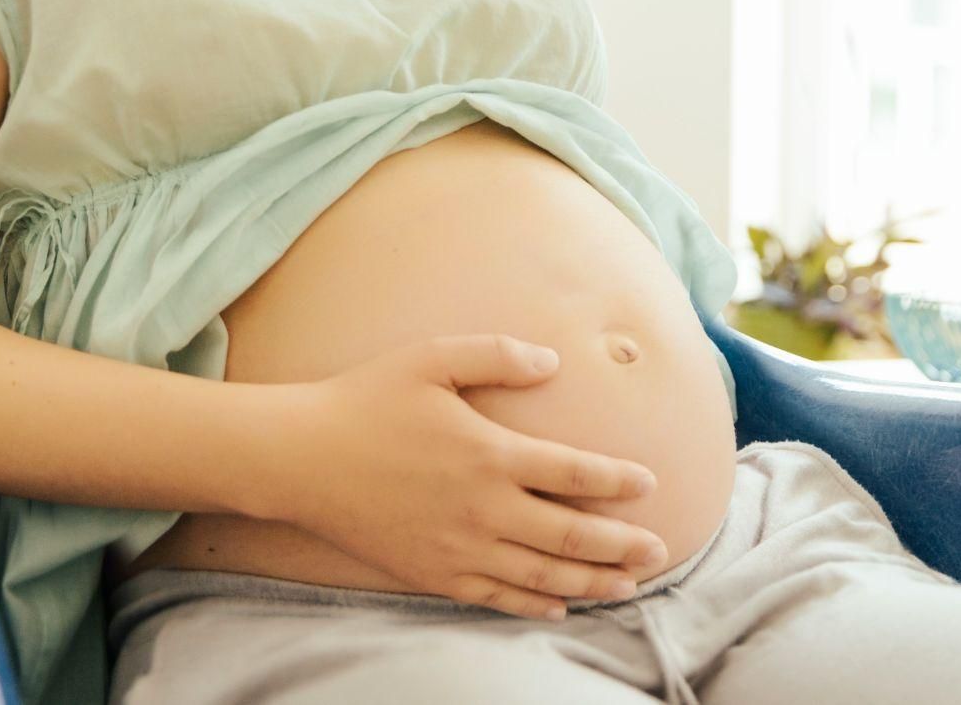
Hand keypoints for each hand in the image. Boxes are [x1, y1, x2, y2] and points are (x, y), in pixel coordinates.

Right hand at [267, 333, 672, 619]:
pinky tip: (559, 605)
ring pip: (539, 575)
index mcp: (488, 453)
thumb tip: (553, 362)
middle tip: (660, 551)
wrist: (300, 458)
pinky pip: (494, 597)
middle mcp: (481, 508)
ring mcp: (456, 546)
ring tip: (627, 586)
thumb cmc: (366, 399)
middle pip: (568, 535)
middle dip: (620, 545)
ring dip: (589, 582)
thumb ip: (497, 355)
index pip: (571, 472)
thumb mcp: (431, 358)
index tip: (650, 483)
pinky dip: (533, 604)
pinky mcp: (431, 572)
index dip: (616, 481)